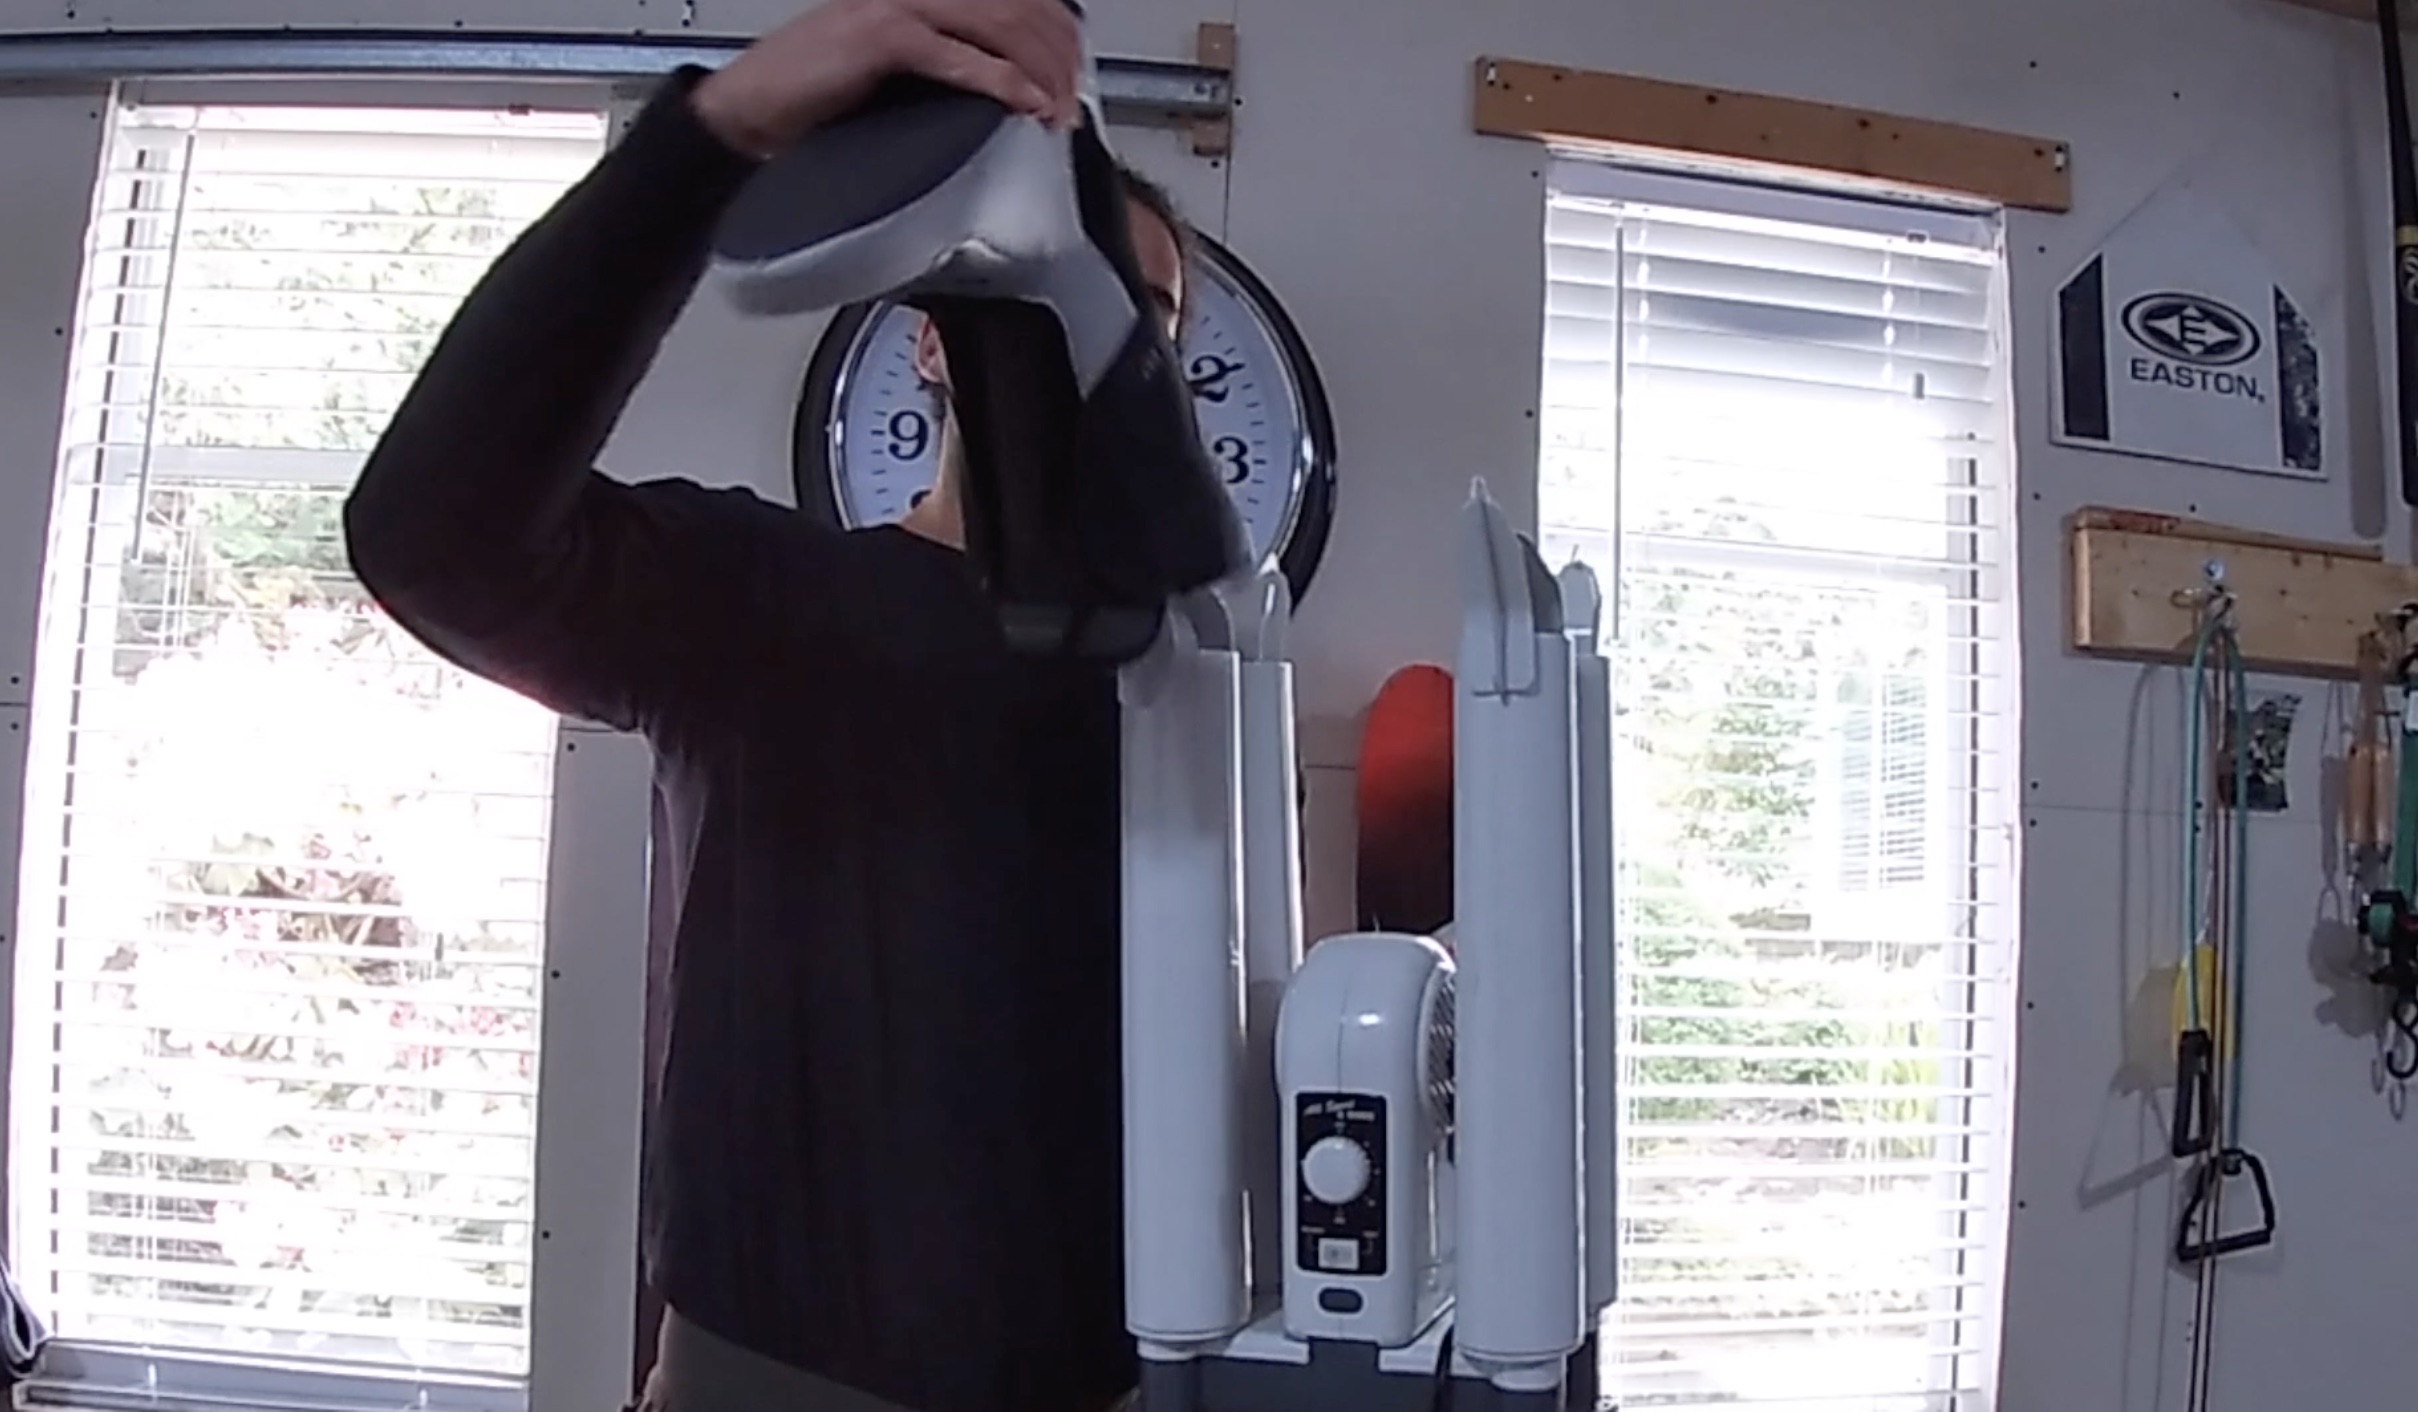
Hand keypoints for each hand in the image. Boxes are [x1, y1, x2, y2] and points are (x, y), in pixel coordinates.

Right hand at [691, 0, 1083, 158]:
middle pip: (1019, 8)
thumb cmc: (819, 94)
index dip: (1058, 37)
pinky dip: (1000, 80)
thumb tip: (1014, 88)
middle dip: (1060, 59)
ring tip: (1058, 111)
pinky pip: (957, 54)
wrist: (752, 106)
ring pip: (999, 24)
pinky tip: (1026, 102)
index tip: (1075, 80)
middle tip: (1074, 106)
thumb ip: (951, 65)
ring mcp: (900, 5)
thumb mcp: (901, 73)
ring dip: (1040, 72)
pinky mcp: (881, 36)